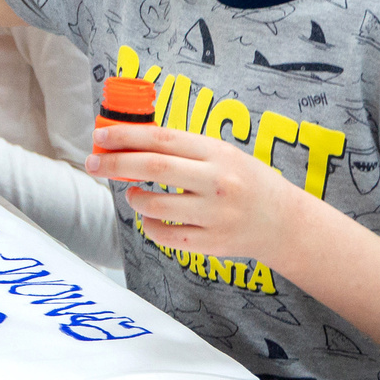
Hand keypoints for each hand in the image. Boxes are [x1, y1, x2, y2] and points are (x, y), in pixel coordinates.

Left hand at [90, 123, 311, 264]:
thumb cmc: (245, 181)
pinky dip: (150, 226)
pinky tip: (152, 218)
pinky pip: (166, 237)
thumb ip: (182, 148)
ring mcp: (216, 216)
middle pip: (153, 167)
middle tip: (93, 163)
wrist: (286, 223)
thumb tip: (127, 140)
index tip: (100, 136)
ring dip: (134, 198)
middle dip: (114, 163)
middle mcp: (218, 183)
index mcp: (218, 153)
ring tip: (133, 194)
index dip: (125, 136)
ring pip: (155, 206)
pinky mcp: (213, 244)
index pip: (161, 138)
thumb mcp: (221, 154)